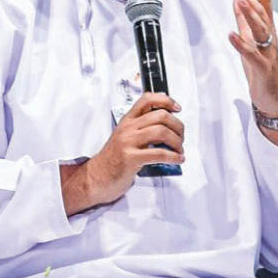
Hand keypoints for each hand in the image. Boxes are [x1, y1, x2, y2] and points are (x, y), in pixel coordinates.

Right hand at [71, 92, 184, 209]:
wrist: (96, 178)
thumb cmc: (113, 159)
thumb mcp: (125, 137)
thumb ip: (141, 128)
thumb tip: (166, 125)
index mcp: (127, 120)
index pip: (147, 100)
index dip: (166, 100)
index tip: (177, 108)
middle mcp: (128, 128)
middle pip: (160, 116)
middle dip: (177, 125)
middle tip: (181, 136)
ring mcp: (128, 142)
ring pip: (161, 132)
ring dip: (177, 141)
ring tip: (179, 150)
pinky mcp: (131, 158)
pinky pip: (159, 153)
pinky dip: (174, 156)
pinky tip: (177, 159)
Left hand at [228, 0, 277, 117]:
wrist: (276, 99)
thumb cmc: (264, 71)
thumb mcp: (252, 42)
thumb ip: (244, 22)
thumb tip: (236, 1)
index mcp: (268, 32)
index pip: (265, 5)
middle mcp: (270, 40)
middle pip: (262, 14)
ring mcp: (268, 54)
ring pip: (261, 30)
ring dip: (249, 14)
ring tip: (237, 0)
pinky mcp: (263, 69)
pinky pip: (252, 55)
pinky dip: (241, 44)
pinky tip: (231, 34)